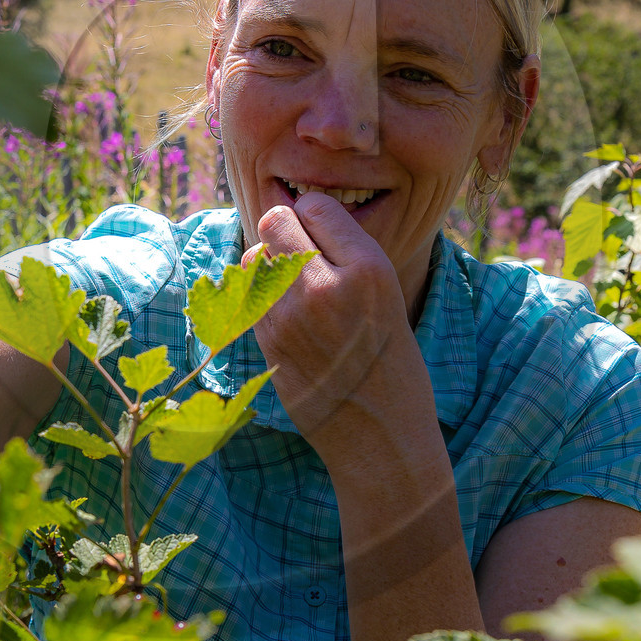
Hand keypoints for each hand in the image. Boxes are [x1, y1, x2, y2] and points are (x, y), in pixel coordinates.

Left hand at [242, 192, 436, 466]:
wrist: (380, 435)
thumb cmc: (392, 364)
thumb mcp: (390, 296)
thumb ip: (347, 255)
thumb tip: (299, 215)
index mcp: (369, 270)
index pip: (316, 205)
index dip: (317, 217)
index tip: (325, 235)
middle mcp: (326, 286)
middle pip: (275, 221)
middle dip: (283, 231)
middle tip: (300, 254)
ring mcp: (290, 316)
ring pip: (252, 257)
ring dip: (266, 265)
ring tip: (293, 287)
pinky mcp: (266, 342)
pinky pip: (247, 295)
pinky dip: (260, 296)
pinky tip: (286, 315)